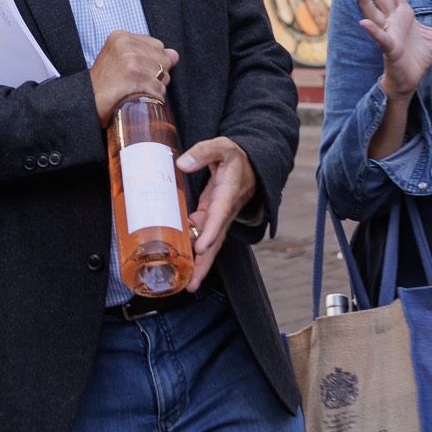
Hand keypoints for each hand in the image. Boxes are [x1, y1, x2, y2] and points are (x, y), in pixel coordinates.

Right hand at [89, 30, 177, 125]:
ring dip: (154, 88)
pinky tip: (136, 100)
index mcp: (121, 36)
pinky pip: (160, 90)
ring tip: (133, 91)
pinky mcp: (136, 76)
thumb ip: (148, 54)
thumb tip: (174, 54)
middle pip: (164, 59)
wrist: (86, 104)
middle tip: (133, 84)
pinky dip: (152, 100)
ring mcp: (131, 59)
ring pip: (164, 76)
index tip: (133, 72)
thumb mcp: (121, 61)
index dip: (151, 63)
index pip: (157, 46)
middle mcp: (126, 44)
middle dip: (155, 75)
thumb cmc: (103, 86)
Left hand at [173, 136, 256, 290]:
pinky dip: (193, 253)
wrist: (249, 165)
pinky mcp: (211, 218)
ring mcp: (218, 218)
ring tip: (187, 284)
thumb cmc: (234, 157)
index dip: (210, 232)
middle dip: (205, 263)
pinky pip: (202, 237)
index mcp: (228, 194)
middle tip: (193, 283)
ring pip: (209, 245)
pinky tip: (181, 265)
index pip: (219, 216)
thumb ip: (203, 153)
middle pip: (215, 241)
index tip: (201, 247)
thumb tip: (182, 163)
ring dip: (199, 264)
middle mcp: (224, 211)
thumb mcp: (221, 147)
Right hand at [347, 0, 431, 97]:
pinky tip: (363, 22)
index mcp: (403, 14)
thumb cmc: (417, 57)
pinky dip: (372, 30)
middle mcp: (392, 20)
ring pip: (374, 12)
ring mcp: (388, 33)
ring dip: (365, 0)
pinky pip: (380, 38)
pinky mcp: (389, 49)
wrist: (410, 79)